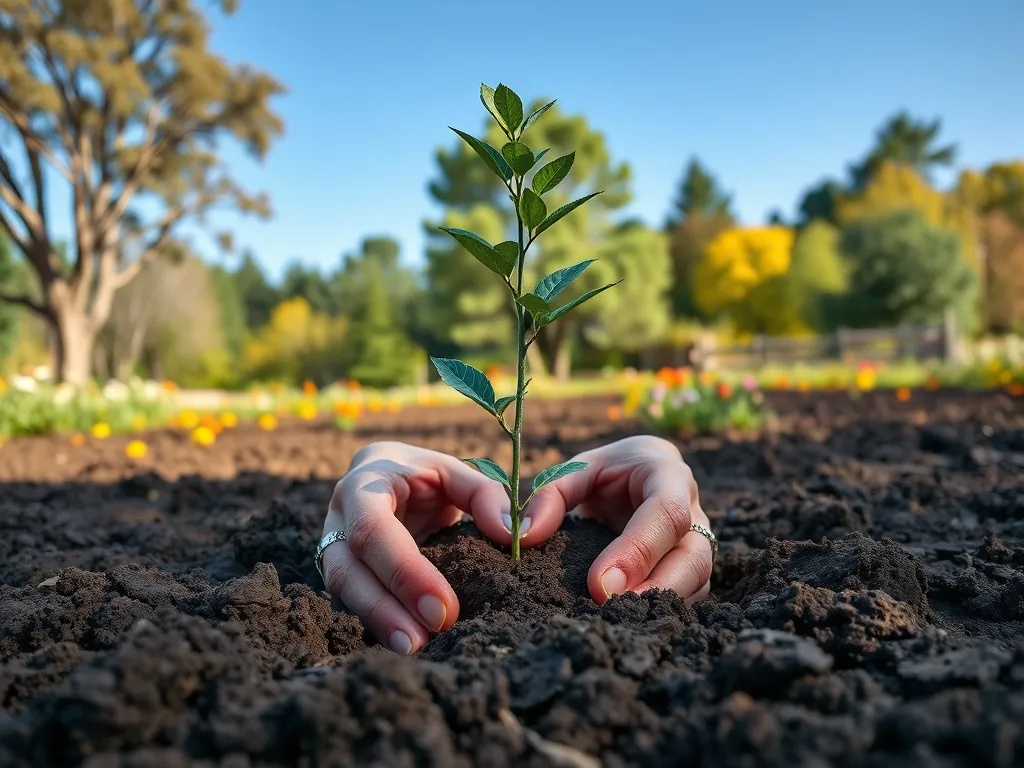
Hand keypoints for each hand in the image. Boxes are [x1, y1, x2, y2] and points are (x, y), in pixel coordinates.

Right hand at [319, 441, 512, 653]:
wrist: (388, 474)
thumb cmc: (424, 475)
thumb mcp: (455, 472)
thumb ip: (486, 496)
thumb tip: (515, 535)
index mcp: (365, 482)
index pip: (373, 530)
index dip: (404, 571)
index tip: (443, 609)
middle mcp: (339, 514)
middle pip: (347, 567)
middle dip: (384, 608)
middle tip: (423, 641)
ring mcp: (331, 543)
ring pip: (342, 588)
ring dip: (376, 621)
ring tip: (413, 648)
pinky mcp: (341, 569)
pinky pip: (352, 600)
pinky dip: (378, 622)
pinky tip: (404, 641)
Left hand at [516, 435, 713, 604]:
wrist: (636, 475)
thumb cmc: (607, 472)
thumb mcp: (576, 470)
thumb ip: (549, 495)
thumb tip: (523, 536)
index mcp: (668, 475)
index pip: (666, 513)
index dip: (637, 551)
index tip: (599, 584)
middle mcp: (693, 510)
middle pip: (693, 557)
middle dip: (655, 589)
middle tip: (608, 610)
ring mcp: (697, 542)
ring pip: (696, 582)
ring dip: (658, 607)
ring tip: (614, 623)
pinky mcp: (690, 569)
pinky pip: (688, 596)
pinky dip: (658, 612)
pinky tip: (625, 622)